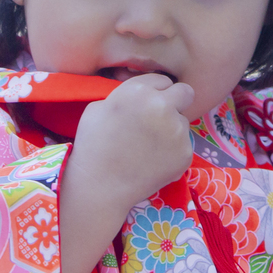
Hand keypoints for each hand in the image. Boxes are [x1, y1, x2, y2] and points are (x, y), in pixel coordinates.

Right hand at [56, 75, 194, 272]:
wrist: (95, 193)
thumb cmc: (88, 154)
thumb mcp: (97, 114)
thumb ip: (122, 98)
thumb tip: (138, 85)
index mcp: (131, 94)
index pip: (160, 80)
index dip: (155, 94)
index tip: (145, 109)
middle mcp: (156, 108)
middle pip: (181, 94)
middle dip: (172, 106)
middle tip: (154, 129)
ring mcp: (173, 133)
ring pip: (184, 123)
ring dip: (172, 133)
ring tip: (145, 153)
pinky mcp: (183, 156)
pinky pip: (184, 148)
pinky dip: (173, 156)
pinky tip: (150, 168)